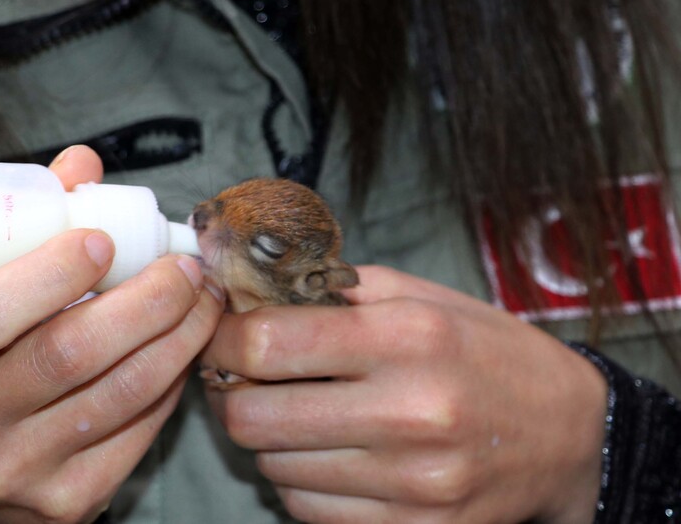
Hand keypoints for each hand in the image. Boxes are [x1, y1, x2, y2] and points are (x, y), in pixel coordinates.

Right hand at [0, 146, 224, 522]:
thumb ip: (23, 228)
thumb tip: (83, 164)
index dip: (45, 276)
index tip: (101, 240)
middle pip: (64, 354)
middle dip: (143, 301)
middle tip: (184, 268)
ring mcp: (11, 468)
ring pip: (116, 394)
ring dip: (177, 338)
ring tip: (205, 299)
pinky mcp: (65, 501)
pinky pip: (137, 433)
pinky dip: (171, 383)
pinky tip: (186, 350)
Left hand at [201, 265, 606, 522]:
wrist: (569, 432)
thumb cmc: (485, 352)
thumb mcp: (419, 296)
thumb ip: (331, 290)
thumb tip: (247, 299)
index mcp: (406, 338)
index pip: (265, 345)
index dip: (224, 339)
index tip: (224, 335)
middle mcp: (408, 412)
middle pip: (252, 417)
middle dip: (232, 393)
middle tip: (244, 379)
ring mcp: (412, 483)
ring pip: (274, 469)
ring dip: (269, 440)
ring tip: (296, 414)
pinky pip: (309, 511)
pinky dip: (301, 481)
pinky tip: (327, 454)